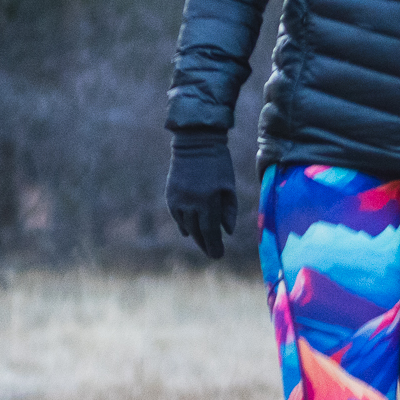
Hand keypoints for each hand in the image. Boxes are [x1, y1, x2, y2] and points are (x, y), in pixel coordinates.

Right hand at [166, 131, 236, 259]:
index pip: (210, 231)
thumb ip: (229, 210)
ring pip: (186, 226)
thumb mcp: (228, 186)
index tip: (218, 256)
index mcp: (208, 200)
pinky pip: (177, 216)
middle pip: (197, 231)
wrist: (195, 143)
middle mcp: (190, 202)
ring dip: (195, 236)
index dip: (214, 246)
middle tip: (212, 253)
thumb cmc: (218, 164)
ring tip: (204, 242)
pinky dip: (184, 225)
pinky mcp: (170, 195)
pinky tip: (189, 231)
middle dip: (205, 244)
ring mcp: (178, 199)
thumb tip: (226, 232)